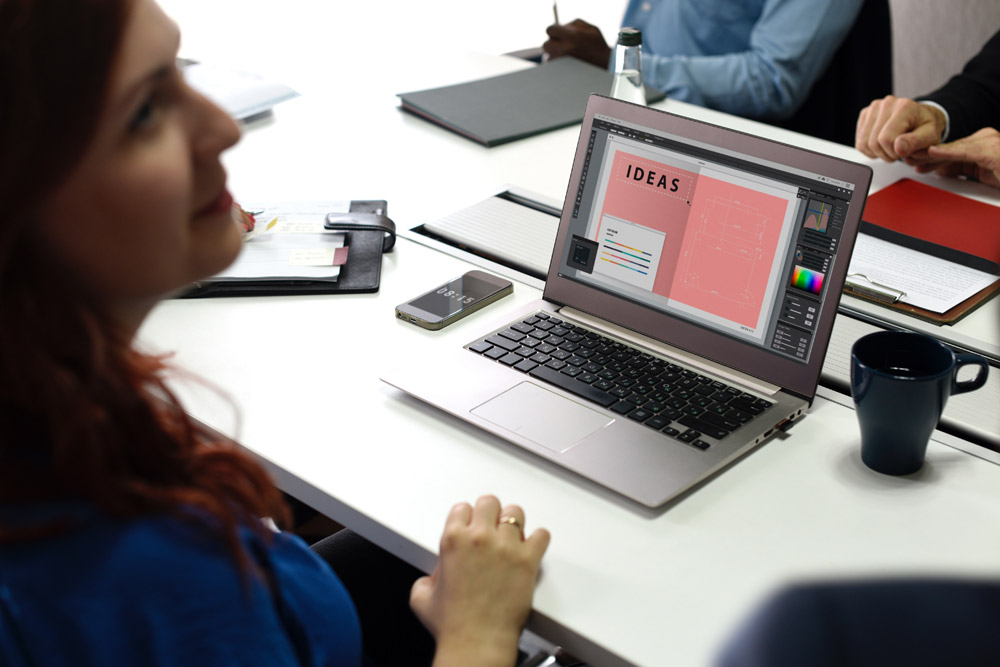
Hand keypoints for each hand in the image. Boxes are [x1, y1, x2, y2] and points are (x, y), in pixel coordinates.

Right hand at [410, 495, 550, 666]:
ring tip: (512, 536)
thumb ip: (428, 577)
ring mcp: (506, 547)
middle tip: (491, 527)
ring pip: (515, 513)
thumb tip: (438, 575)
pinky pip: (541, 535)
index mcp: (452, 541)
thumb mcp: (421, 596)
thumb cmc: (452, 624)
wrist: (476, 643)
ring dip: (513, 523)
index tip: (471, 525)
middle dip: (490, 514)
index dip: (466, 518)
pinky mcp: (528, 560)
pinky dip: (537, 539)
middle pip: (490, 502)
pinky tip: (531, 547)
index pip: (462, 508)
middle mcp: (479, 538)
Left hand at [543, 19, 611, 68]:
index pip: (550, 30)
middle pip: (545, 44)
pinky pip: (553, 67)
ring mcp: (562, 63)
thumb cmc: (599, 47)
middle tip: (561, 45)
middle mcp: (565, 50)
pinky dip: (558, 65)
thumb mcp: (591, 29)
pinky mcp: (562, 73)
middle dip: (552, 44)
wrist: (606, 66)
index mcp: (572, 36)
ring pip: (549, 57)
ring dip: (555, 55)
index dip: (553, 31)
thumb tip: (562, 26)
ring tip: (569, 57)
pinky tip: (569, 64)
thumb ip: (575, 24)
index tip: (556, 34)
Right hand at [855, 95, 946, 161]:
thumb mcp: (930, 136)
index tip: (904, 151)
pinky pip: (859, 141)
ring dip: (877, 153)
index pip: (886, 139)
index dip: (894, 152)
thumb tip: (898, 147)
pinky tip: (882, 144)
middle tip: (898, 151)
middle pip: (873, 143)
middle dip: (886, 154)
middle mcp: (887, 104)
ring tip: (890, 148)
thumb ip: (916, 142)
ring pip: (863, 144)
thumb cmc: (926, 126)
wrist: (921, 117)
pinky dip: (869, 149)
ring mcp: (873, 108)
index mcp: (904, 107)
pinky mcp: (865, 114)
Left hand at [920, 128, 999, 188]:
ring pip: (954, 149)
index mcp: (982, 145)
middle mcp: (985, 140)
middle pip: (950, 148)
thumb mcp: (981, 174)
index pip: (951, 149)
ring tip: (913, 156)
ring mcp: (990, 143)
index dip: (930, 156)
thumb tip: (941, 169)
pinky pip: (966, 152)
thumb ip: (961, 168)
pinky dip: (948, 152)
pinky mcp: (992, 151)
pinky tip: (932, 152)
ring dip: (931, 154)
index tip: (913, 161)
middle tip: (908, 158)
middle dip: (927, 155)